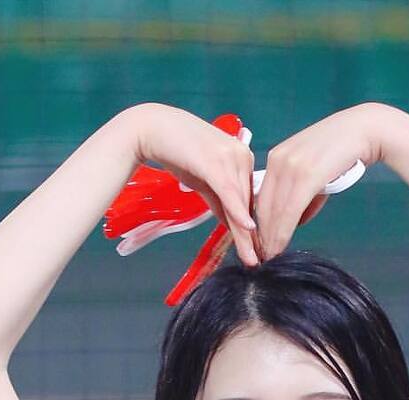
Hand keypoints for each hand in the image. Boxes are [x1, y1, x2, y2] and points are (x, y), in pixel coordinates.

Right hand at [125, 103, 260, 266]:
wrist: (152, 129)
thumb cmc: (177, 152)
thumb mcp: (204, 180)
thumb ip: (219, 200)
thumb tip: (233, 224)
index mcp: (242, 158)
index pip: (249, 198)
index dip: (251, 226)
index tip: (256, 249)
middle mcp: (242, 155)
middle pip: (248, 203)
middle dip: (251, 235)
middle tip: (256, 262)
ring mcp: (230, 157)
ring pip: (240, 202)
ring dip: (245, 233)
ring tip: (251, 257)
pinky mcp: (215, 162)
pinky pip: (229, 192)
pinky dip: (237, 211)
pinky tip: (247, 229)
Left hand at [251, 103, 392, 260]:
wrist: (363, 131)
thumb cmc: (341, 152)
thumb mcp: (313, 171)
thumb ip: (302, 195)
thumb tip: (295, 222)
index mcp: (276, 158)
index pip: (261, 197)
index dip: (258, 223)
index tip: (258, 243)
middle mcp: (278, 161)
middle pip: (263, 206)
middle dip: (261, 235)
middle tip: (261, 257)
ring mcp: (291, 168)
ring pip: (274, 212)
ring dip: (271, 238)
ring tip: (270, 257)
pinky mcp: (306, 176)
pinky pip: (289, 211)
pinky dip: (283, 232)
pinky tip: (280, 247)